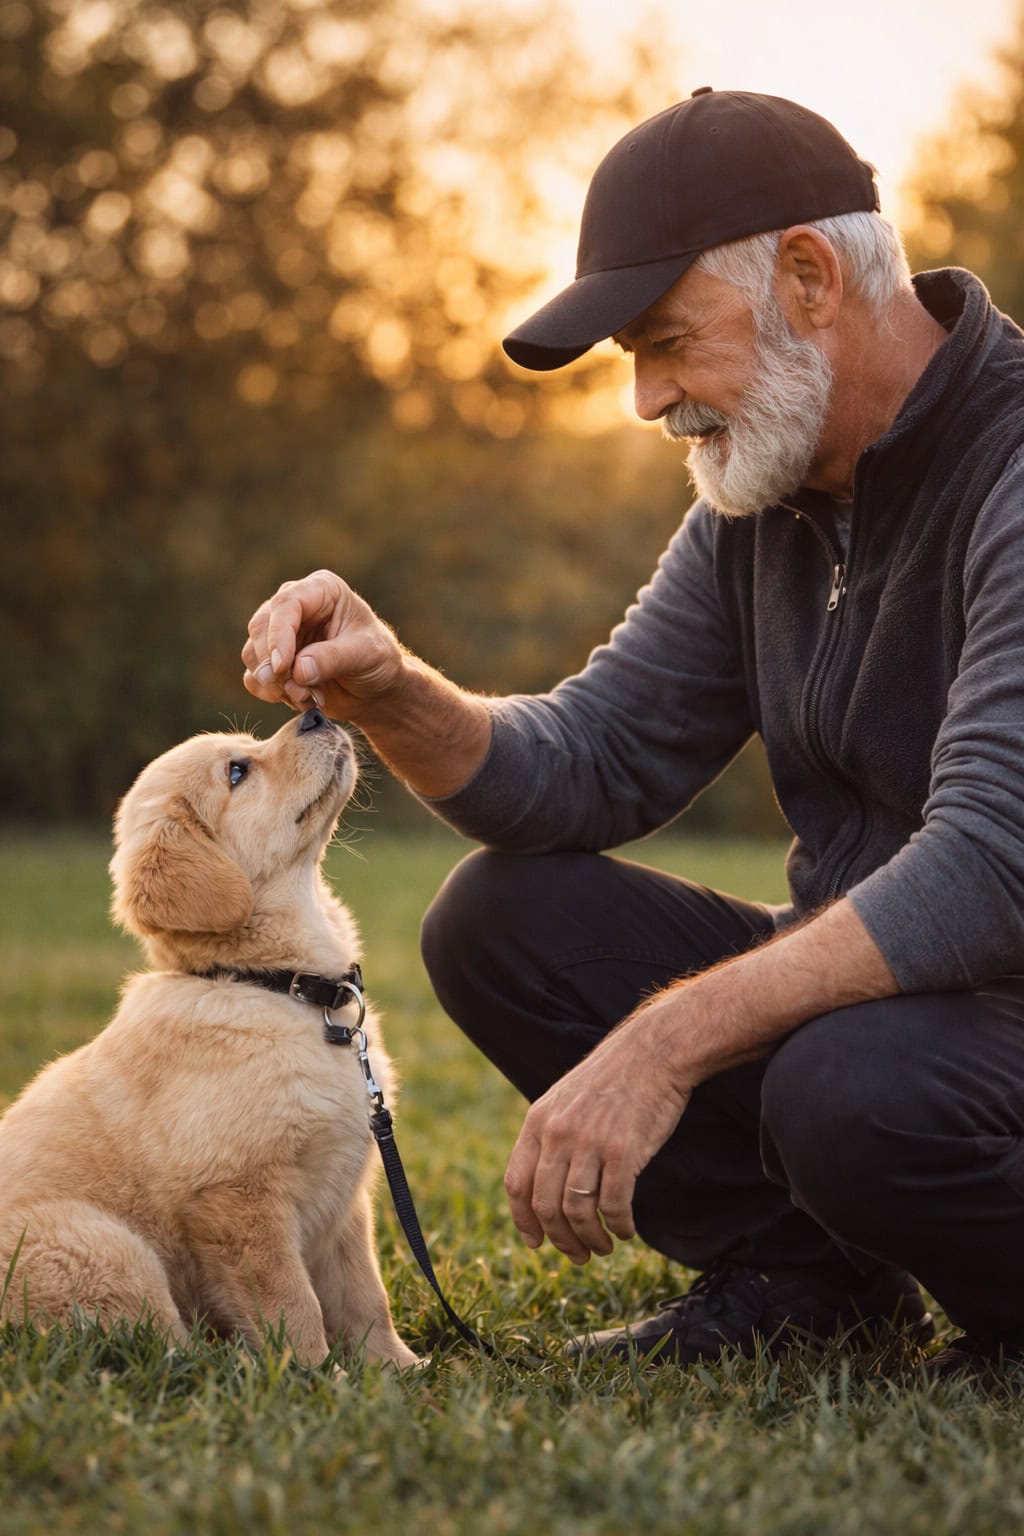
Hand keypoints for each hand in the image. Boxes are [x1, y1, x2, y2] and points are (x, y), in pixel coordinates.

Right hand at [242, 570, 402, 718]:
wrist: (376, 689)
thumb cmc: (378, 660)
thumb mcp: (366, 654)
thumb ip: (333, 658)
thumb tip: (298, 670)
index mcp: (321, 590)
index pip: (286, 603)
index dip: (278, 635)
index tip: (282, 666)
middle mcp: (295, 606)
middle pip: (261, 627)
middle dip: (275, 665)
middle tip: (300, 691)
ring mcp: (280, 633)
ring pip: (253, 654)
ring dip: (276, 684)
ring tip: (309, 697)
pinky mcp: (272, 660)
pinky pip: (254, 677)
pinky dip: (273, 693)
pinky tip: (302, 700)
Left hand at [503, 1002, 691, 1264]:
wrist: (653, 1052)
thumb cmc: (612, 1080)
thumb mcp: (565, 1100)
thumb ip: (550, 1137)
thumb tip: (542, 1189)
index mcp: (538, 1121)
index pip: (517, 1184)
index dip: (524, 1220)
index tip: (536, 1243)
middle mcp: (558, 1134)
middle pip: (546, 1205)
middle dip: (561, 1240)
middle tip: (578, 1256)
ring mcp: (590, 1143)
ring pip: (577, 1212)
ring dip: (590, 1240)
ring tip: (604, 1246)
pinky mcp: (624, 1151)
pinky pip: (614, 1205)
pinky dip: (618, 1226)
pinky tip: (626, 1230)